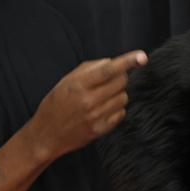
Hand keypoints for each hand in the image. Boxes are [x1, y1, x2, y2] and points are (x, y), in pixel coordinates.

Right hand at [28, 50, 146, 159]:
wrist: (47, 134)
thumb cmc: (56, 103)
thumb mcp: (66, 81)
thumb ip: (89, 69)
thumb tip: (112, 62)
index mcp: (79, 85)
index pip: (108, 70)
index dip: (127, 61)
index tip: (142, 56)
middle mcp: (89, 101)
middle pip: (121, 82)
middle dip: (119, 77)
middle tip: (108, 80)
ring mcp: (96, 117)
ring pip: (123, 97)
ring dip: (117, 93)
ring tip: (101, 97)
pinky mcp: (101, 130)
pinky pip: (121, 113)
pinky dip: (115, 108)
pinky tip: (102, 110)